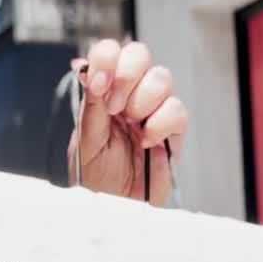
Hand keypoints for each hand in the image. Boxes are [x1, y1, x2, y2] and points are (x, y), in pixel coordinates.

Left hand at [68, 40, 187, 206]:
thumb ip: (90, 104)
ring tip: (131, 127)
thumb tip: (84, 68)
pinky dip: (161, 123)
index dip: (107, 58)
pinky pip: (178, 109)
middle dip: (126, 75)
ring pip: (162, 77)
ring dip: (143, 101)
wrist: (114, 208)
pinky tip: (147, 141)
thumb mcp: (85, 139)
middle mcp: (130, 95)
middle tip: (114, 106)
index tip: (98, 82)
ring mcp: (154, 110)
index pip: (111, 53)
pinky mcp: (174, 131)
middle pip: (140, 54)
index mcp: (105, 92)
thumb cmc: (96, 178)